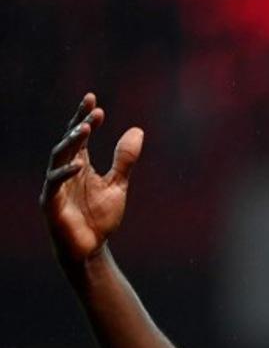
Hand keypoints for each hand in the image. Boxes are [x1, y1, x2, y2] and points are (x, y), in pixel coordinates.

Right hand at [39, 93, 143, 263]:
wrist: (91, 248)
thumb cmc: (100, 217)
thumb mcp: (118, 184)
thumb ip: (125, 159)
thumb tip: (137, 130)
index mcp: (79, 165)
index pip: (80, 136)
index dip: (85, 117)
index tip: (94, 99)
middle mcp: (65, 171)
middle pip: (69, 141)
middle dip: (79, 123)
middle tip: (93, 108)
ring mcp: (56, 186)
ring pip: (59, 157)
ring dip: (72, 142)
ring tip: (85, 127)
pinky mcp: (51, 202)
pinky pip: (55, 183)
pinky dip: (66, 173)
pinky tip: (80, 164)